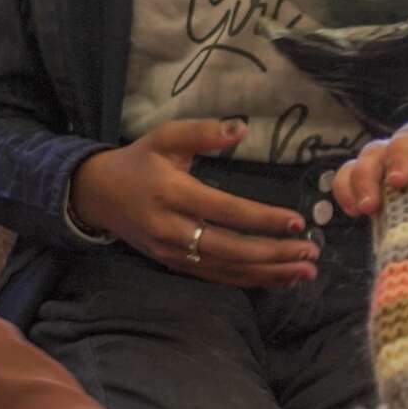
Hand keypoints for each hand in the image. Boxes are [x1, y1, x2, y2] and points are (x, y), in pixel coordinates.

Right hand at [70, 119, 319, 288]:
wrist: (96, 195)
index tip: (297, 222)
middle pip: (231, 248)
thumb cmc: (138, 162)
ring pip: (227, 269)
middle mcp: (172, 229)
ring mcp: (173, 252)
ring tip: (305, 271)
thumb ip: (201, 132)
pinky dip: (251, 280)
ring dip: (269, 273)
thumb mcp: (163, 137)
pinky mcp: (176, 266)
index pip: (226, 211)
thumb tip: (241, 128)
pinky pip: (218, 277)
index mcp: (172, 193)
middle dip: (274, 253)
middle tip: (311, 252)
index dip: (263, 219)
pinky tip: (280, 278)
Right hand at [331, 122, 407, 216]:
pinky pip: (348, 173)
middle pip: (407, 139)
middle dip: (401, 159)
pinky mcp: (368, 174)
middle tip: (398, 183)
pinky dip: (347, 188)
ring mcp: (391, 156)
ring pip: (373, 151)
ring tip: (369, 206)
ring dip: (367, 175)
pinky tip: (353, 211)